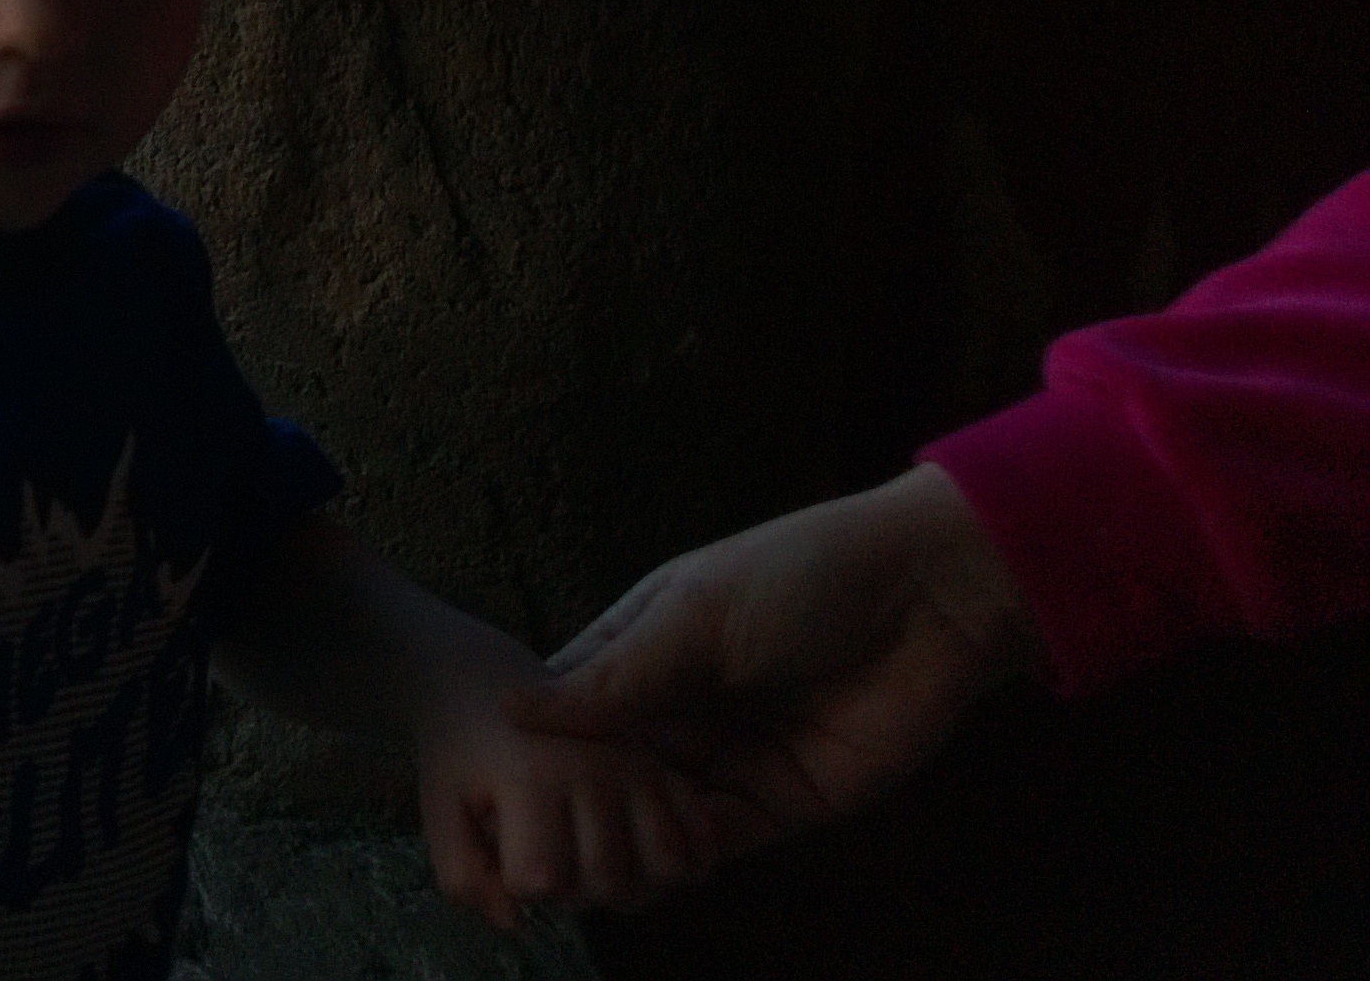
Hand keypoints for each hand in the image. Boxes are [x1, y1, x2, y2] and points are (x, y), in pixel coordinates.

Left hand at [412, 629, 726, 928]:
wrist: (488, 681)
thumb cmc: (461, 754)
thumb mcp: (442, 809)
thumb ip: (462, 874)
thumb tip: (514, 922)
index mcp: (532, 778)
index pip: (543, 881)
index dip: (519, 885)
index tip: (505, 851)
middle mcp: (595, 769)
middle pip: (608, 882)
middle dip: (573, 891)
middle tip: (547, 855)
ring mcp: (638, 767)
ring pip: (665, 867)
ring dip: (630, 882)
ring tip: (591, 858)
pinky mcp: (665, 769)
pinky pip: (700, 840)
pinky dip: (680, 861)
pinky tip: (636, 852)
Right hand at [506, 465, 1034, 848]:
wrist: (930, 599)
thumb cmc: (802, 576)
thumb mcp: (694, 614)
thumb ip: (616, 676)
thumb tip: (517, 713)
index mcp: (642, 650)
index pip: (568, 707)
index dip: (535, 743)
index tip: (504, 776)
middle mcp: (677, 708)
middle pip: (607, 771)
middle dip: (581, 806)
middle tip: (553, 836)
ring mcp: (728, 756)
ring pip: (658, 815)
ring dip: (634, 839)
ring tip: (608, 858)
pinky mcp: (784, 800)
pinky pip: (723, 838)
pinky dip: (693, 852)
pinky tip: (674, 857)